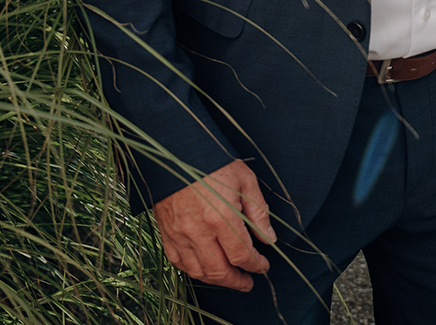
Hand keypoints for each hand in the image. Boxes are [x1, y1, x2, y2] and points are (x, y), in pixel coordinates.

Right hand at [152, 158, 276, 290]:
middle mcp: (199, 231)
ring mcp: (179, 234)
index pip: (242, 255)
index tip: (264, 266)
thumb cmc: (213, 163)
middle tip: (248, 282)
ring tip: (230, 279)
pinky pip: (179, 262)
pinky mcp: (166, 232)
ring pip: (198, 271)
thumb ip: (258, 212)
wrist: (176, 152)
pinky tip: (205, 269)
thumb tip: (269, 238)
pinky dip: (194, 271)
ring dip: (217, 280)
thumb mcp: (245, 180)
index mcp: (221, 217)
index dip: (256, 265)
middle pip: (220, 271)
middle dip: (238, 281)